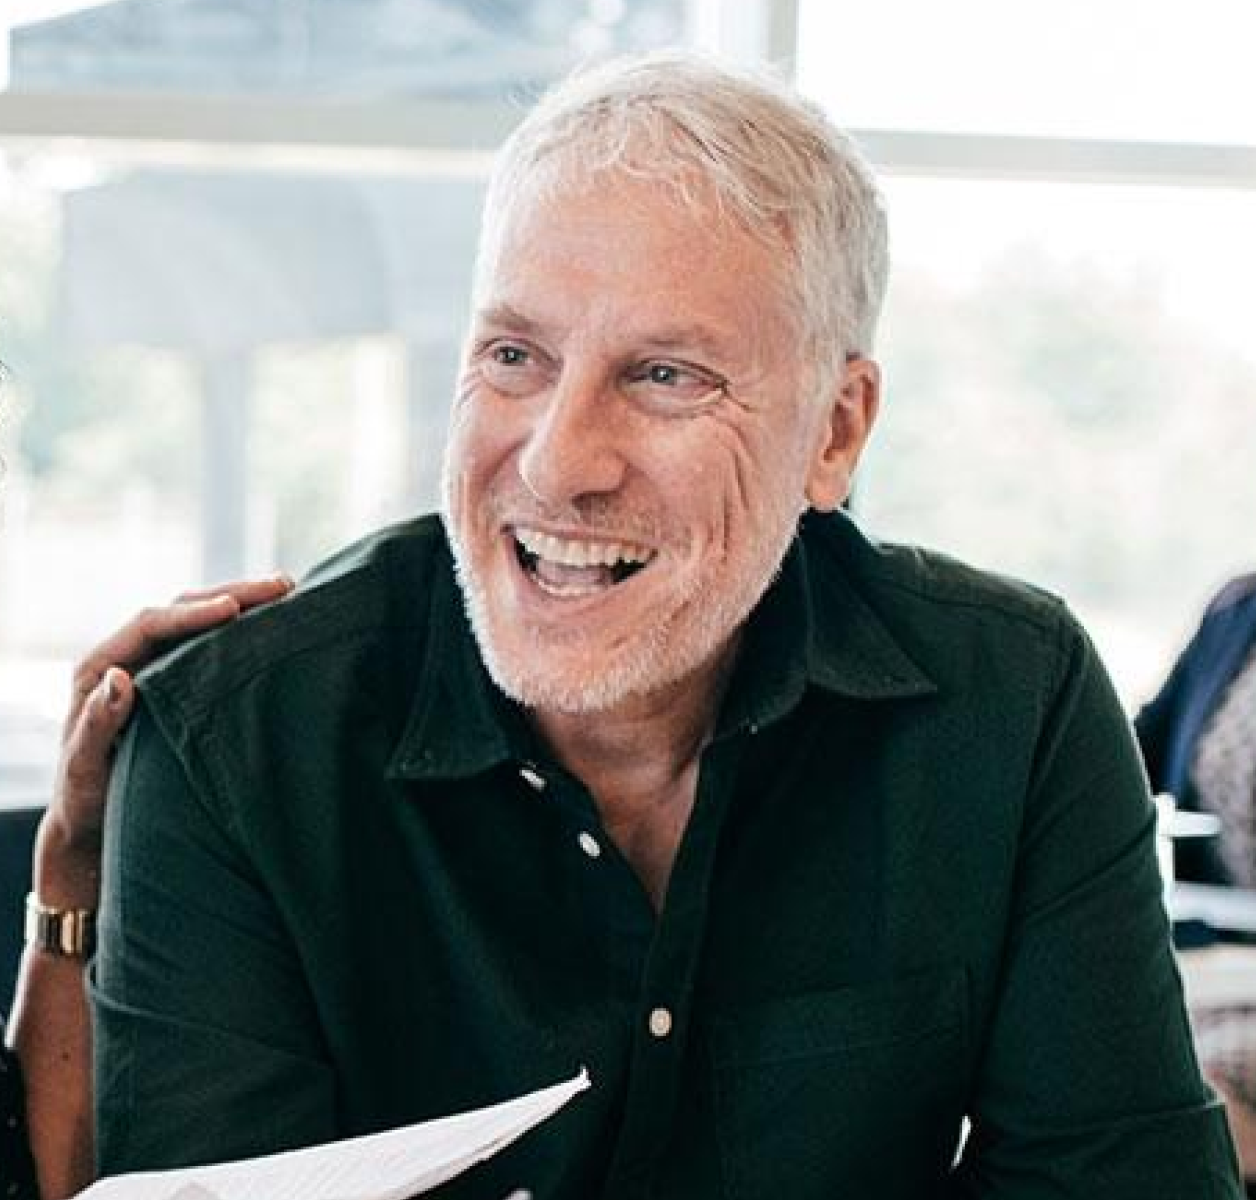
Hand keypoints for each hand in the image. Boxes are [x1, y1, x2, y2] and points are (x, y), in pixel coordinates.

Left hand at [34, 576, 294, 906]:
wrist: (95, 824)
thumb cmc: (88, 801)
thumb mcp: (86, 768)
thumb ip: (97, 725)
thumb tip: (119, 677)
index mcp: (99, 668)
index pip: (150, 624)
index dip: (193, 614)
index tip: (234, 608)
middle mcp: (128, 658)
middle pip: (181, 610)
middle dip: (232, 595)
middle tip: (282, 587)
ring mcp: (155, 669)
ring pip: (200, 623)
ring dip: (242, 605)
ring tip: (288, 593)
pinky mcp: (178, 684)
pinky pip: (211, 646)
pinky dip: (243, 631)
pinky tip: (275, 624)